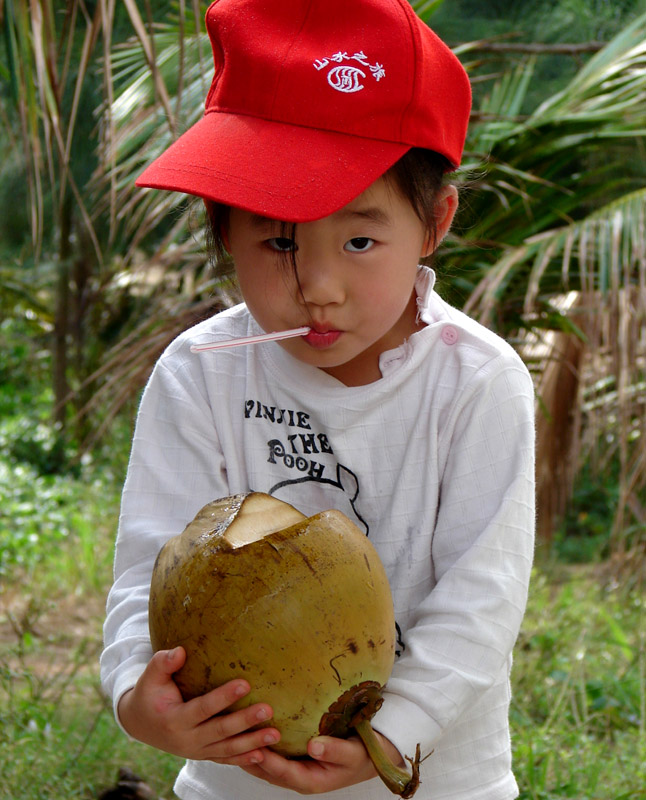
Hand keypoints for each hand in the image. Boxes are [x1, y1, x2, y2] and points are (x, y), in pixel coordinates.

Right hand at [117, 646, 280, 766]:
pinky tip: (263, 754)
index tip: (246, 684)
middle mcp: (186, 740)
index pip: (203, 708)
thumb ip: (163, 663)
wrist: (139, 724)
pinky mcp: (203, 755)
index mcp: (174, 720)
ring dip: (252, 743)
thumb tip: (181, 651)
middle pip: (220, 731)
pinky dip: (244, 759)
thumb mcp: (150, 677)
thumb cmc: (149, 694)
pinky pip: (226, 759)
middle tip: (268, 710)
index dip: (224, 697)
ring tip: (275, 734)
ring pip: (227, 749)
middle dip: (245, 722)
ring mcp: (196, 751)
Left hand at [242, 732, 404, 793]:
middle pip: (266, 771)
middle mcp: (297, 777)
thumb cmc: (361, 755)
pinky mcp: (292, 758)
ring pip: (264, 765)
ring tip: (231, 734)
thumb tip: (313, 745)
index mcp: (310, 781)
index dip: (268, 762)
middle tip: (232, 739)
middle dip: (249, 757)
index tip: (255, 749)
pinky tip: (246, 730)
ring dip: (248, 751)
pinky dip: (257, 745)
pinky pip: (270, 755)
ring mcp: (293, 769)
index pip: (283, 772)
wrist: (368, 756)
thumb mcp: (352, 753)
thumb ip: (335, 750)